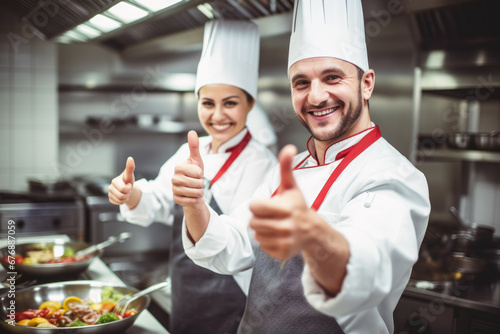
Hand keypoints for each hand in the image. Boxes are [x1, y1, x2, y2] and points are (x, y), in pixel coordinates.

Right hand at [108, 157, 135, 205]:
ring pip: (120, 200)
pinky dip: (122, 202)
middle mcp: (110, 187)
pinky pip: (117, 203)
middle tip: (128, 190)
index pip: (123, 189)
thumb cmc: (128, 180)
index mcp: (114, 181)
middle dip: (127, 194)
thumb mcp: (130, 175)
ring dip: (125, 198)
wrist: (127, 187)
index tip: (129, 184)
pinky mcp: (110, 199)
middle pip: (122, 196)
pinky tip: (122, 196)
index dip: (129, 188)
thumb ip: (130, 167)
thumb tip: (130, 158)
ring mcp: (109, 193)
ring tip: (125, 193)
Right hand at [172, 131, 204, 207]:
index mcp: (178, 167)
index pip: (197, 172)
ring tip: (195, 188)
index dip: (200, 173)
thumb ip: (194, 146)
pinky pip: (191, 201)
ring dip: (199, 192)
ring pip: (195, 193)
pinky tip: (191, 196)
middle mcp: (174, 178)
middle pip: (197, 183)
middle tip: (196, 182)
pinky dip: (195, 199)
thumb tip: (192, 132)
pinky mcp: (176, 199)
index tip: (196, 173)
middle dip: (201, 184)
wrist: (192, 188)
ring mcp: (174, 189)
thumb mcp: (196, 159)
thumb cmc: (195, 172)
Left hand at [249, 145, 315, 259]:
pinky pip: (262, 247)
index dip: (257, 205)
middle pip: (252, 222)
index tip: (266, 204)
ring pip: (256, 236)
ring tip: (273, 225)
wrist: (313, 231)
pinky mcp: (283, 253)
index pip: (254, 207)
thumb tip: (289, 147)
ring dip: (261, 230)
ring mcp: (286, 241)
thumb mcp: (291, 186)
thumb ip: (286, 167)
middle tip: (269, 216)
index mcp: (287, 209)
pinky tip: (277, 236)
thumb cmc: (297, 206)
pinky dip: (266, 242)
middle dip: (258, 218)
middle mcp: (287, 227)